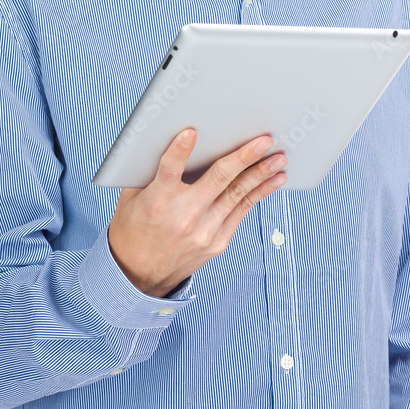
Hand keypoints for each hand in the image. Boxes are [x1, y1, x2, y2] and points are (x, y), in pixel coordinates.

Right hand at [107, 128, 287, 296]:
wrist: (138, 276)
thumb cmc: (134, 229)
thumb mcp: (130, 198)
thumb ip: (149, 171)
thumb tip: (168, 137)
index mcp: (157, 202)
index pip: (168, 171)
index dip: (178, 151)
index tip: (191, 132)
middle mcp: (184, 217)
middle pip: (219, 180)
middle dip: (244, 157)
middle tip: (264, 140)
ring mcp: (204, 232)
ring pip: (238, 195)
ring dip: (261, 173)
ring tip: (279, 158)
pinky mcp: (217, 242)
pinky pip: (242, 211)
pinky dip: (260, 193)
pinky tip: (274, 179)